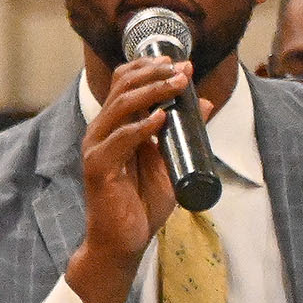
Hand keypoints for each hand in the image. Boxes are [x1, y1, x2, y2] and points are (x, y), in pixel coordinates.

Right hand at [68, 57, 189, 302]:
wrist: (126, 240)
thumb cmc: (143, 202)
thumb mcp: (171, 160)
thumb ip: (184, 132)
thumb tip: (205, 103)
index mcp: (117, 125)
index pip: (125, 83)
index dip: (150, 68)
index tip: (181, 62)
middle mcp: (103, 131)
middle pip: (122, 87)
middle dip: (155, 73)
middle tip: (183, 69)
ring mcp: (97, 148)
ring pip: (120, 107)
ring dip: (152, 92)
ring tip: (178, 85)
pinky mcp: (97, 168)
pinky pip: (119, 141)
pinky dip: (141, 127)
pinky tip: (161, 118)